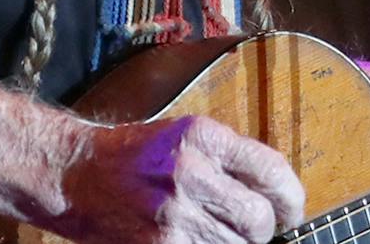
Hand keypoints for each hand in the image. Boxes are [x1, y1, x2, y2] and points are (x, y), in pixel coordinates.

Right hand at [56, 114, 305, 242]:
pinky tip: (197, 240)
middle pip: (258, 221)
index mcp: (201, 137)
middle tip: (250, 229)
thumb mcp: (184, 136)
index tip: (291, 211)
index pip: (270, 171)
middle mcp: (190, 173)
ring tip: (215, 232)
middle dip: (262, 230)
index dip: (290, 198)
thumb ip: (229, 159)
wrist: (78, 175)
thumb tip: (276, 194)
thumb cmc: (136, 155)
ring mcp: (174, 215)